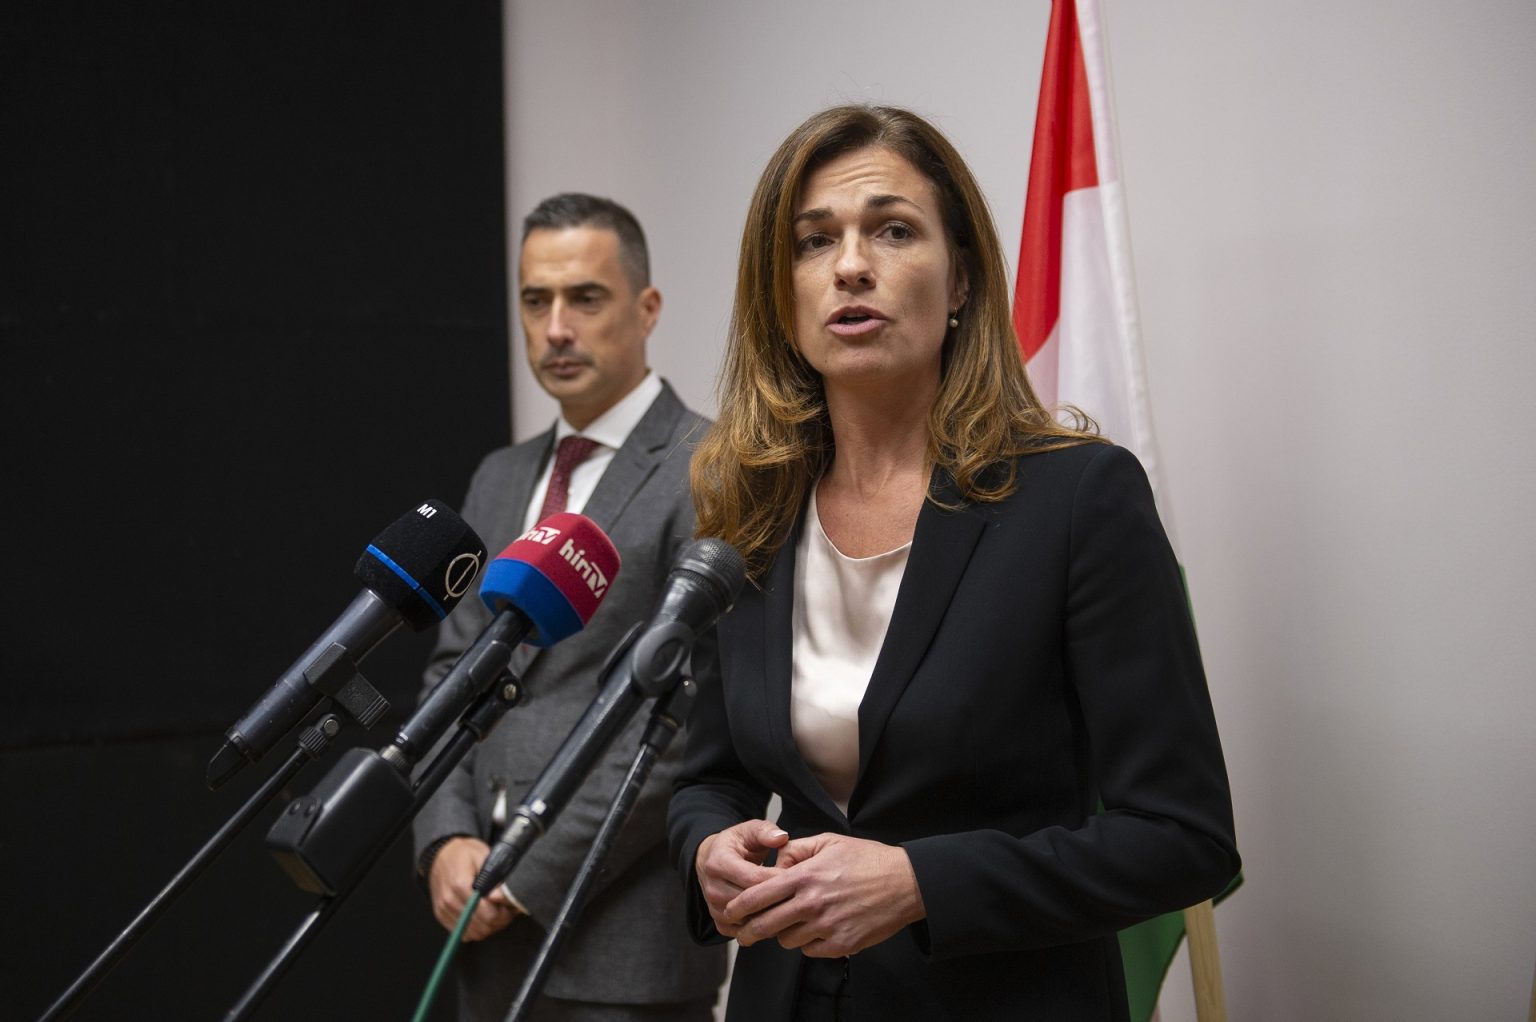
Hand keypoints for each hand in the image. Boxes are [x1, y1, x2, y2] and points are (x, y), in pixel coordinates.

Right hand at [427, 837, 520, 940]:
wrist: (441, 854)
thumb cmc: (465, 853)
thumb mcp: (484, 857)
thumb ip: (494, 879)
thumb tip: (501, 898)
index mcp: (460, 885)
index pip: (487, 914)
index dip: (504, 913)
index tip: (510, 906)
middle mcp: (449, 901)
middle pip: (481, 927)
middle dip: (499, 921)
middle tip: (506, 910)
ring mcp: (443, 910)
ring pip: (473, 933)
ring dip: (488, 927)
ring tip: (496, 912)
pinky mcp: (441, 916)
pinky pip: (463, 933)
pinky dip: (476, 929)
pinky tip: (482, 916)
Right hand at [694, 820, 789, 938]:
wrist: (711, 860)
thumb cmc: (734, 844)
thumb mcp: (749, 829)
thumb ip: (766, 831)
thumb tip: (782, 838)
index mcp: (718, 863)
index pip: (753, 878)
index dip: (778, 879)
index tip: (799, 877)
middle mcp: (712, 888)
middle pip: (750, 903)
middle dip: (777, 900)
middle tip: (801, 896)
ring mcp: (714, 907)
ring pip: (747, 920)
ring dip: (770, 916)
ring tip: (792, 907)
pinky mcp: (719, 922)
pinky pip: (743, 931)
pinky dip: (761, 928)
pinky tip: (776, 917)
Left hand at [724, 833, 925, 957]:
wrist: (905, 883)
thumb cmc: (867, 859)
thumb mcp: (829, 842)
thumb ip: (797, 849)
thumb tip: (777, 860)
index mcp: (805, 876)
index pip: (758, 896)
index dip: (739, 906)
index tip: (730, 911)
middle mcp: (812, 903)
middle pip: (765, 925)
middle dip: (749, 931)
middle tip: (743, 934)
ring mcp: (826, 926)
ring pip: (787, 940)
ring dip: (784, 934)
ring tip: (791, 924)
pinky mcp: (841, 944)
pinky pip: (810, 950)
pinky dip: (809, 943)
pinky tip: (816, 930)